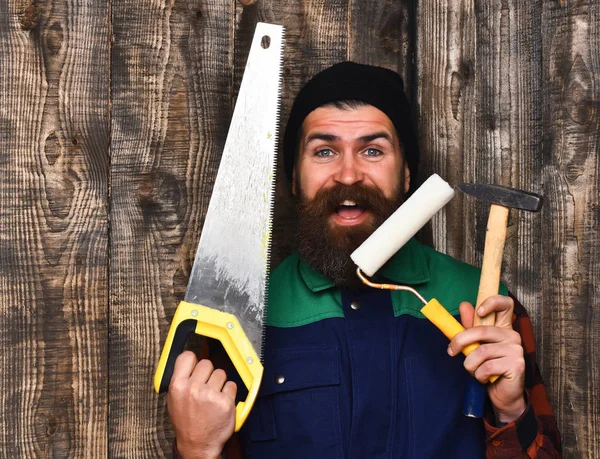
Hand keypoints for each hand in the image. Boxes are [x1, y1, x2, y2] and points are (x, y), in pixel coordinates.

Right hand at [167, 351, 236, 458]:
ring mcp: (210, 395)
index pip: (187, 356)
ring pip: (221, 373)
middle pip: (207, 363)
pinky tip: (221, 402)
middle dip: (208, 374)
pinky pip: (231, 385)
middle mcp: (193, 388)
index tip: (196, 365)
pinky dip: (229, 392)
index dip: (194, 361)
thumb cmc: (186, 423)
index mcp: (178, 386)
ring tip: (213, 396)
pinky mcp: (225, 402)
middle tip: (205, 386)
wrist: (198, 444)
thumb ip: (181, 379)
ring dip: (219, 383)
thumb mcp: (174, 400)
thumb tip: (190, 362)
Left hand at [447, 295, 525, 422]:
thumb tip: (464, 305)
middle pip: (482, 330)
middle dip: (460, 341)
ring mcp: (516, 350)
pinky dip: (478, 374)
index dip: (492, 302)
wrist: (502, 394)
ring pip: (481, 351)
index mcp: (503, 327)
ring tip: (473, 370)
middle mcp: (512, 335)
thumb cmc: (488, 368)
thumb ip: (469, 326)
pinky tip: (483, 378)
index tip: (479, 311)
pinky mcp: (516, 365)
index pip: (505, 304)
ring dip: (470, 364)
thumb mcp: (475, 345)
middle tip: (451, 351)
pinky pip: (487, 367)